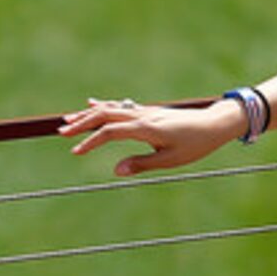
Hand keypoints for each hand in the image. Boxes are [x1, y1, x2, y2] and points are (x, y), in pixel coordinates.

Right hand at [58, 96, 241, 175]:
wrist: (215, 123)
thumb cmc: (195, 144)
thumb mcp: (170, 159)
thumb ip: (142, 164)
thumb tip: (116, 171)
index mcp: (145, 129)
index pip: (109, 133)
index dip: (90, 142)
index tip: (75, 152)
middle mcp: (142, 116)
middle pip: (104, 115)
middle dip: (81, 123)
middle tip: (61, 132)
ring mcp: (145, 112)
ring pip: (111, 109)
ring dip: (89, 114)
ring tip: (69, 119)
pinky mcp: (149, 111)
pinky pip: (121, 107)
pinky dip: (104, 106)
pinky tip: (93, 104)